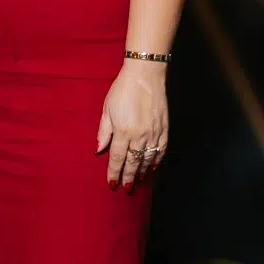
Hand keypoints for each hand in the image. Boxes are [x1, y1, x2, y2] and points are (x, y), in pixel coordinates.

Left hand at [97, 60, 168, 188]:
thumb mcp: (107, 109)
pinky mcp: (164, 128)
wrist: (145, 75)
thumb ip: (104, 131)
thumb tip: (99, 150)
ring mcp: (154, 132)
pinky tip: (153, 166)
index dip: (114, 172)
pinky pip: (162, 149)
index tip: (112, 183)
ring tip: (139, 180)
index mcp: (123, 131)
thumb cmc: (122, 90)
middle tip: (126, 188)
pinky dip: (158, 159)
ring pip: (149, 158)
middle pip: (133, 162)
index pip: (117, 158)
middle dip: (129, 177)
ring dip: (143, 171)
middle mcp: (139, 135)